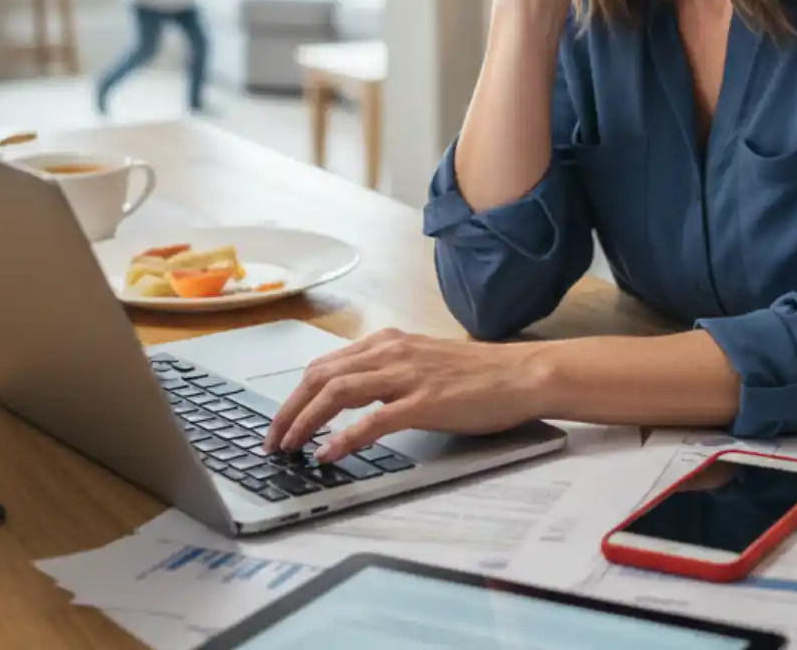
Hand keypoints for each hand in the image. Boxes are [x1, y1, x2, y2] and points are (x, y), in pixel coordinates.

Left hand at [260, 328, 549, 462]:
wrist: (524, 374)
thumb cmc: (481, 374)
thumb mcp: (425, 362)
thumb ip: (390, 372)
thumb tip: (356, 396)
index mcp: (390, 342)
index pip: (325, 364)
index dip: (295, 394)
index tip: (281, 420)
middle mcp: (393, 352)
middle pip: (320, 376)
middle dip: (288, 410)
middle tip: (271, 441)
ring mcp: (408, 376)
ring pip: (337, 392)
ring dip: (304, 422)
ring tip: (289, 447)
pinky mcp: (424, 402)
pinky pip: (372, 420)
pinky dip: (343, 438)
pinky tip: (328, 454)